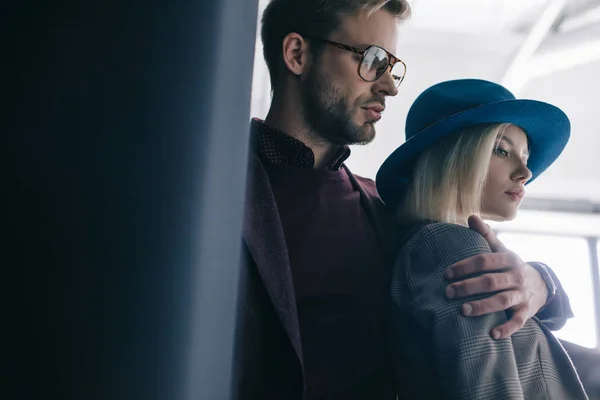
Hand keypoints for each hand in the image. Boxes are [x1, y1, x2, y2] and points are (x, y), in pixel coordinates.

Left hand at [444, 215, 547, 339]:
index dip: (465, 266)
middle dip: (468, 287)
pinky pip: (518, 322)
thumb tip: (471, 217)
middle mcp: (516, 276)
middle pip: (490, 282)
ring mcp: (522, 295)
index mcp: (508, 259)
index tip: (447, 274)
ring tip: (462, 310)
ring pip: (502, 301)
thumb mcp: (502, 250)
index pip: (484, 261)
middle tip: (448, 292)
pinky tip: (492, 334)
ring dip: (482, 306)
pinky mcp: (527, 312)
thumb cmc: (512, 267)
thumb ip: (486, 236)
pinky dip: (506, 328)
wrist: (543, 285)